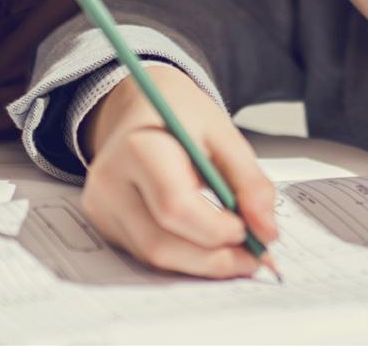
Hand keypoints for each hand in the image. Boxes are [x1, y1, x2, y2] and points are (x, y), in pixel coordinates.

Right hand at [81, 65, 276, 278]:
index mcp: (139, 147)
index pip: (175, 205)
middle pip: (160, 242)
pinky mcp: (104, 223)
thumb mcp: (224, 133)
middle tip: (254, 257)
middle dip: (213, 258)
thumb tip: (266, 231)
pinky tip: (211, 248)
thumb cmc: (182, 115)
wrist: (139, 105)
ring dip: (201, 264)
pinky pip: (146, 253)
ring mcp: (101, 207)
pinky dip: (184, 256)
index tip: (250, 232)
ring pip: (153, 256)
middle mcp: (109, 182)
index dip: (216, 228)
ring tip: (239, 255)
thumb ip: (249, 181)